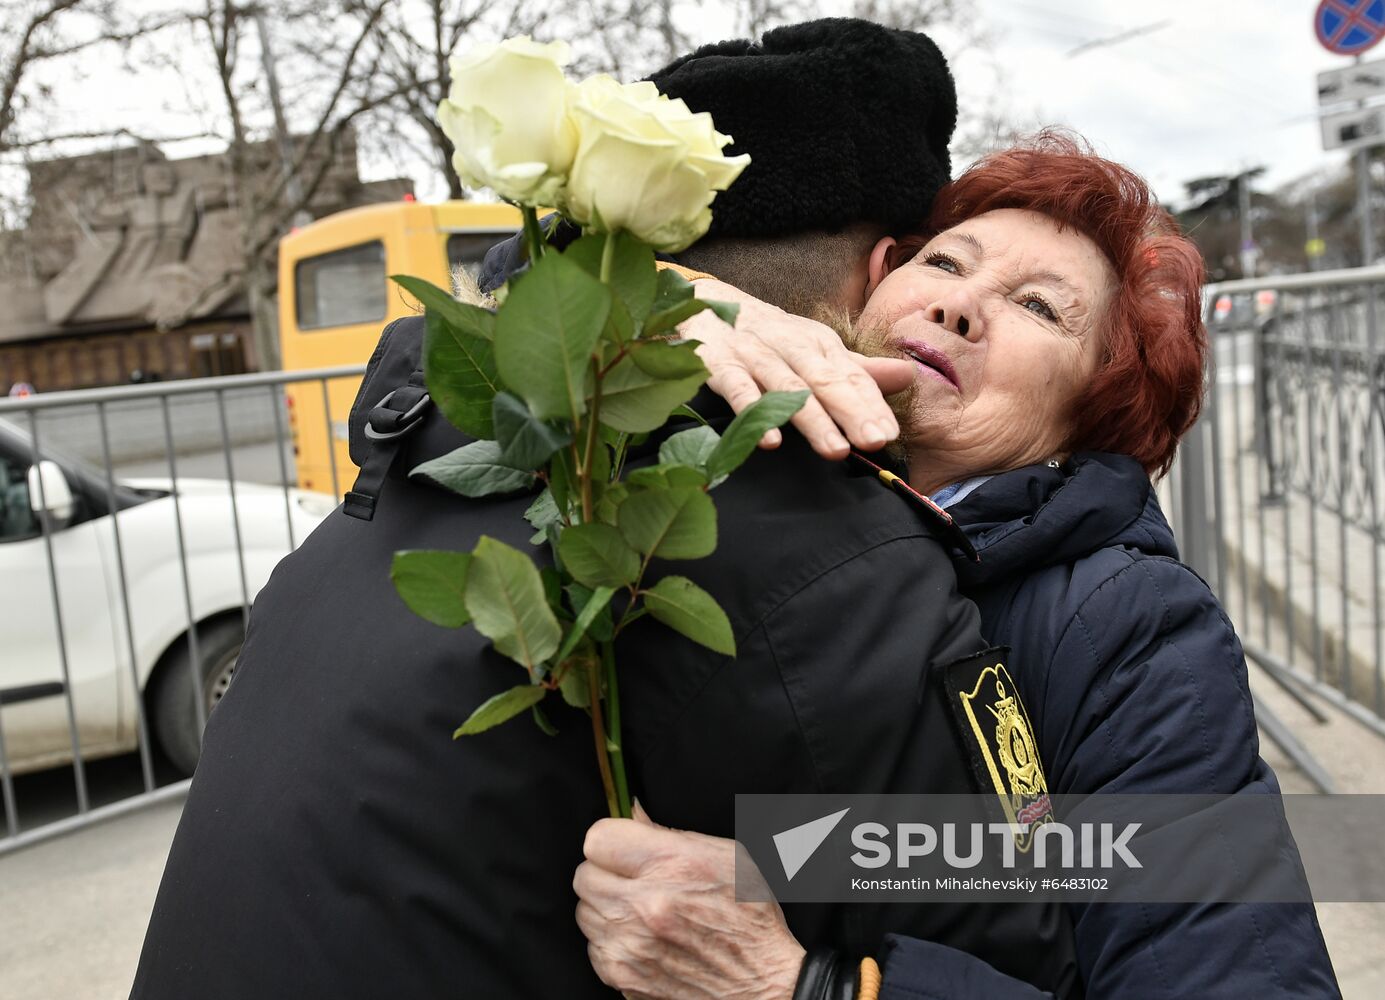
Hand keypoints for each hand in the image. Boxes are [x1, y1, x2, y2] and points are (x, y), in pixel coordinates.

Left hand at [574, 803, 805, 999]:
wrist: (761, 983)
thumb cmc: (749, 916)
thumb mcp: (725, 855)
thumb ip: (671, 833)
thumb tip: (633, 813)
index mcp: (672, 866)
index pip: (598, 838)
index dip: (611, 839)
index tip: (623, 847)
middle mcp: (645, 906)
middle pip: (584, 875)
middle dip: (605, 872)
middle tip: (631, 879)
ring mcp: (631, 946)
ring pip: (585, 912)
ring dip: (606, 907)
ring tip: (639, 909)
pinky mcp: (624, 976)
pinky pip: (594, 947)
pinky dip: (611, 941)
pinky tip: (642, 937)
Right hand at [681, 279, 913, 459]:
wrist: (704, 304)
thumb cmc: (770, 338)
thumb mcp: (814, 349)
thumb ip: (857, 370)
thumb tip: (907, 376)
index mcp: (818, 344)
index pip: (851, 376)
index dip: (871, 404)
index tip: (890, 434)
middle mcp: (790, 346)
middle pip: (825, 380)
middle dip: (852, 411)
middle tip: (875, 441)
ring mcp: (754, 354)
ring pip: (787, 387)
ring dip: (812, 418)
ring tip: (835, 450)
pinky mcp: (718, 364)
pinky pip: (737, 389)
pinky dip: (752, 412)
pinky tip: (769, 441)